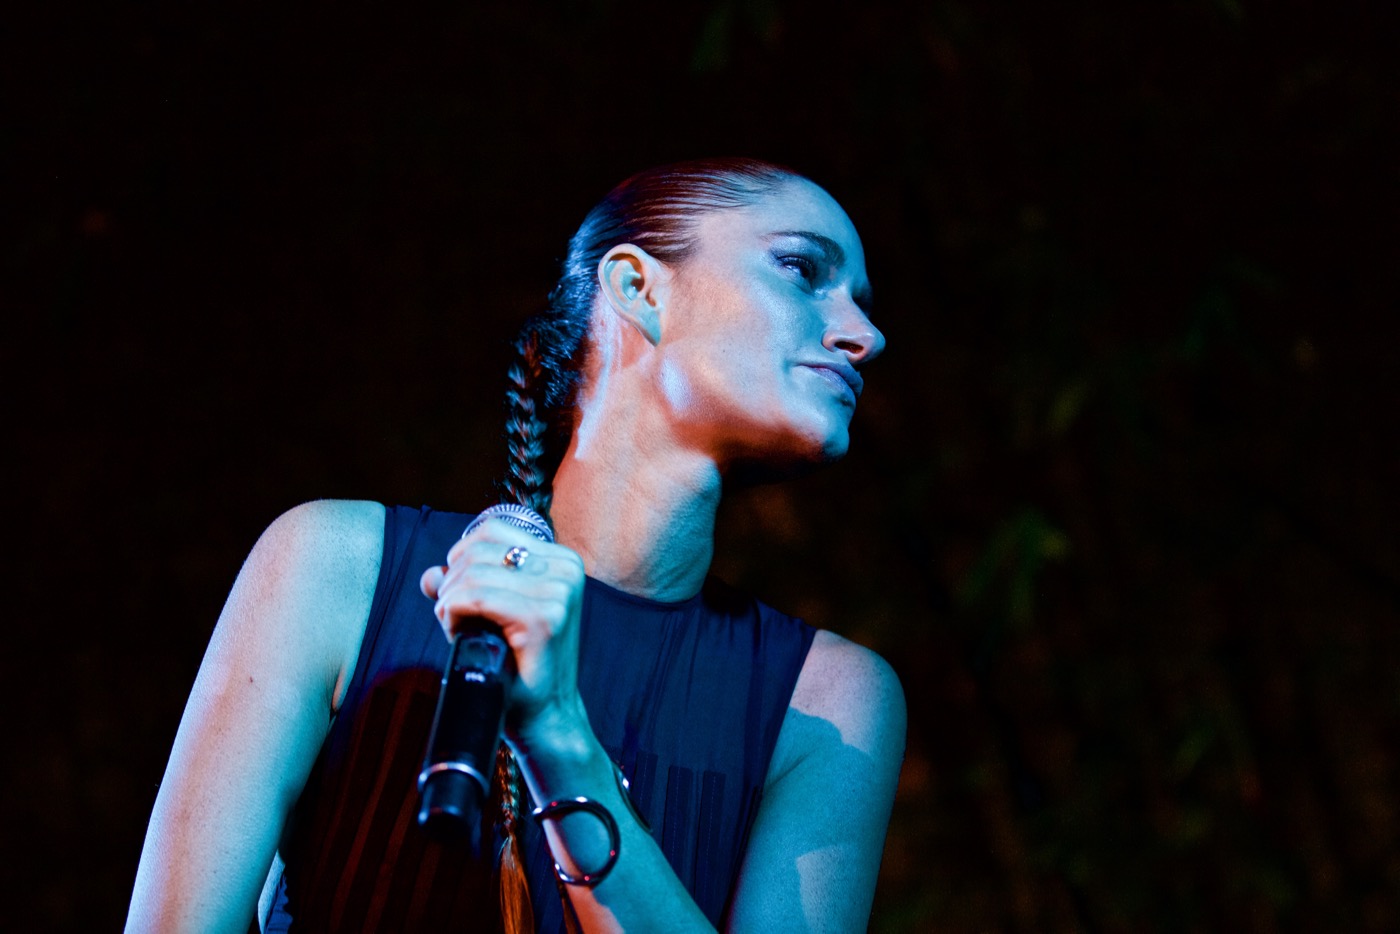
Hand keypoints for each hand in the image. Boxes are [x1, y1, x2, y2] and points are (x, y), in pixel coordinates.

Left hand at [419, 518, 587, 738]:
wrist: (544, 715)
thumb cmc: (518, 665)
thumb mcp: (491, 615)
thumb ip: (462, 588)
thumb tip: (429, 575)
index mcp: (561, 560)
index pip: (492, 531)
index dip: (461, 558)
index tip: (459, 592)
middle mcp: (565, 570)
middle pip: (478, 550)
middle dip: (451, 583)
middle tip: (453, 617)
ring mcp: (558, 593)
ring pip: (472, 573)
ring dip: (449, 601)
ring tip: (456, 627)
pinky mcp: (543, 619)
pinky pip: (476, 597)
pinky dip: (453, 613)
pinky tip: (457, 632)